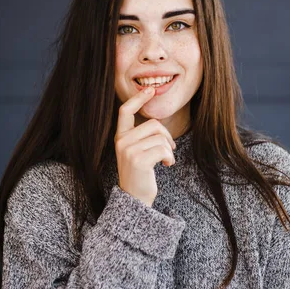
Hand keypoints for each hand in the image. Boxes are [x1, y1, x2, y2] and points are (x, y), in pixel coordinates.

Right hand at [114, 87, 176, 206]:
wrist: (134, 199)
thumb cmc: (140, 174)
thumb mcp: (135, 151)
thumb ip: (140, 136)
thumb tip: (156, 122)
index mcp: (120, 137)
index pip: (125, 111)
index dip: (138, 98)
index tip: (149, 89)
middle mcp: (121, 141)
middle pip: (153, 124)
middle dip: (166, 136)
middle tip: (168, 150)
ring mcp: (128, 150)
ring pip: (160, 137)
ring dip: (168, 149)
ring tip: (165, 160)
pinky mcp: (138, 160)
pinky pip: (163, 149)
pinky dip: (169, 157)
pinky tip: (166, 165)